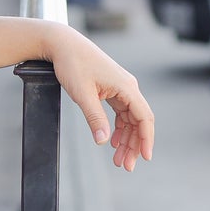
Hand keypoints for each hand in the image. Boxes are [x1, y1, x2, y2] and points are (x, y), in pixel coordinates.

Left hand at [42, 23, 154, 171]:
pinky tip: (112, 141)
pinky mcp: (112, 89)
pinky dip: (118, 128)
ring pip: (130, 119)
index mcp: (126, 87)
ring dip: (126, 139)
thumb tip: (103, 141)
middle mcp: (128, 87)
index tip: (145, 157)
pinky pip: (121, 113)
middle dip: (134, 145)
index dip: (146, 139)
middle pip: (139, 121)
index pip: (144, 117)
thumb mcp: (82, 94)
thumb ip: (94, 118)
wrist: (63, 44)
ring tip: (118, 159)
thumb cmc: (73, 64)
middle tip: (126, 166)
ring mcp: (121, 88)